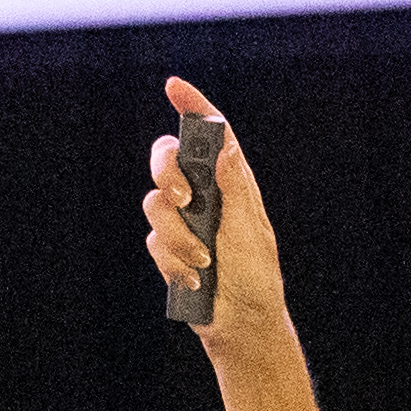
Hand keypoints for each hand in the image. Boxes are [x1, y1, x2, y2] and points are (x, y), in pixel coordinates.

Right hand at [139, 73, 291, 336]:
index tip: (174, 87)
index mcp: (231, 183)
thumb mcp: (250, 230)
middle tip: (184, 199)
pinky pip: (154, 240)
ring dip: (178, 237)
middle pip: (167, 159)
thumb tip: (225, 146)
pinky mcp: (168, 247)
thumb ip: (235, 188)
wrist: (241, 323)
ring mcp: (183, 221)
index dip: (193, 108)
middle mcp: (204, 195)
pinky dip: (173, 261)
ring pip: (154, 204)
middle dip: (167, 173)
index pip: (211, 136)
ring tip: (204, 262)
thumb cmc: (255, 276)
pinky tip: (195, 280)